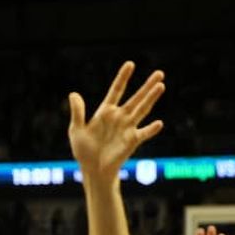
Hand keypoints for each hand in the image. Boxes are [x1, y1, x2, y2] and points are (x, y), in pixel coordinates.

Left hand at [68, 62, 164, 181]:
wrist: (93, 170)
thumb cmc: (83, 150)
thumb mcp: (76, 130)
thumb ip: (77, 113)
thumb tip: (73, 94)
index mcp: (106, 111)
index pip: (117, 90)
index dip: (123, 77)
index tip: (130, 64)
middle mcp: (120, 117)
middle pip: (136, 97)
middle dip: (147, 85)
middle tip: (159, 73)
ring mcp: (127, 128)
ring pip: (143, 110)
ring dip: (152, 99)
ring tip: (161, 86)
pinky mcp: (132, 141)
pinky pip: (144, 133)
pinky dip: (151, 129)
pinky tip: (159, 123)